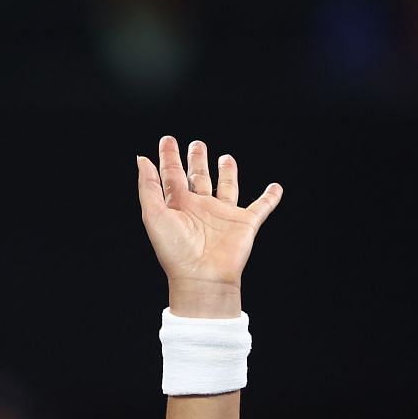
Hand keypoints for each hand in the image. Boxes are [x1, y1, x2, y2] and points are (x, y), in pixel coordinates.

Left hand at [136, 136, 282, 317]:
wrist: (203, 277)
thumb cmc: (176, 251)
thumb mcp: (154, 215)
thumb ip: (148, 187)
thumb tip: (141, 159)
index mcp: (178, 206)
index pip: (171, 175)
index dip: (168, 157)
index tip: (167, 140)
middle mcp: (200, 208)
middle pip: (198, 178)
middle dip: (197, 161)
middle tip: (196, 144)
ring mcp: (223, 215)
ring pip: (227, 187)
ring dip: (228, 173)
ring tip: (225, 157)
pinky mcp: (245, 223)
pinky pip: (261, 207)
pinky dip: (270, 198)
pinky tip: (276, 187)